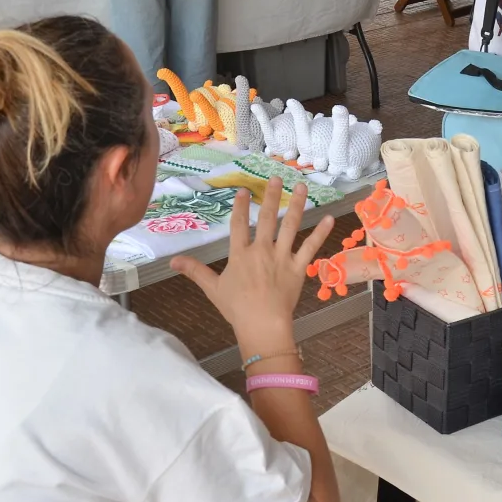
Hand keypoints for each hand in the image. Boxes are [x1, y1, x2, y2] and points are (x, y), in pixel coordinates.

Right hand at [171, 178, 334, 354]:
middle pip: (267, 218)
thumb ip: (195, 271)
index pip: (239, 224)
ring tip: (301, 186)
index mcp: (240, 254)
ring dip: (296, 204)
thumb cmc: (237, 308)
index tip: (244, 190)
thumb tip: (172, 261)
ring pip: (291, 225)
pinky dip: (321, 232)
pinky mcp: (299, 267)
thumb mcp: (213, 288)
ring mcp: (282, 257)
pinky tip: (329, 217)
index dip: (241, 206)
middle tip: (275, 177)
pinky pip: (311, 247)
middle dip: (271, 195)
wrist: (262, 324)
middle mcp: (262, 250)